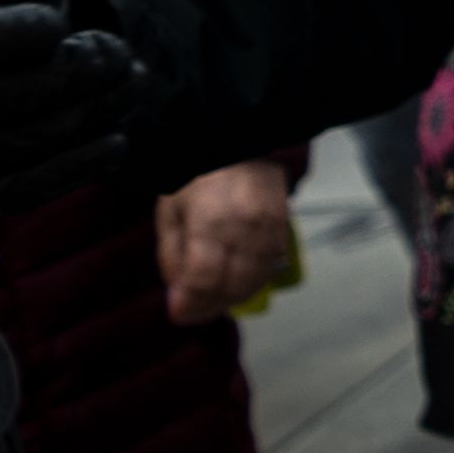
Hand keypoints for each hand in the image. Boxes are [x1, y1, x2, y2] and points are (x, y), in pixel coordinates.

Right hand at [0, 0, 145, 209]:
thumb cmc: (7, 21)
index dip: (19, 33)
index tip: (56, 23)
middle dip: (73, 72)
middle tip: (117, 50)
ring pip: (22, 144)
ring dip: (93, 111)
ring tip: (134, 79)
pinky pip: (25, 191)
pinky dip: (78, 168)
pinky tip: (118, 139)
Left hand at [156, 160, 294, 323]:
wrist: (237, 139)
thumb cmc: (196, 175)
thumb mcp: (169, 213)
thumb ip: (172, 257)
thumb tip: (178, 297)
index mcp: (208, 222)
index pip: (203, 279)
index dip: (190, 304)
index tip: (178, 313)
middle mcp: (243, 227)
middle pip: (233, 285)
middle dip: (212, 305)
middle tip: (195, 309)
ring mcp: (269, 226)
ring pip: (257, 279)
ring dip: (235, 296)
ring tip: (216, 295)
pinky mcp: (284, 223)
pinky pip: (272, 263)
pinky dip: (255, 278)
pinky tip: (238, 276)